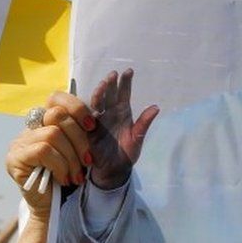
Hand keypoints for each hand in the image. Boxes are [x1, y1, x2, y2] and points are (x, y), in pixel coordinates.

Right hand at [6, 91, 94, 218]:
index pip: (56, 98)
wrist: (53, 208)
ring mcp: (20, 142)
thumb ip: (81, 133)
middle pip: (57, 114)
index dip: (76, 107)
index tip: (92, 127)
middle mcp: (30, 128)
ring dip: (71, 158)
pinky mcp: (14, 158)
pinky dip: (60, 165)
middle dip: (79, 139)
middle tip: (88, 161)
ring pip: (52, 134)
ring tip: (76, 176)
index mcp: (47, 122)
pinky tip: (63, 179)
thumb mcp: (79, 152)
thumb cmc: (69, 178)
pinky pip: (43, 151)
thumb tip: (95, 119)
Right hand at [88, 69, 159, 188]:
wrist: (113, 171)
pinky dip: (87, 109)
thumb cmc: (126, 154)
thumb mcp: (137, 139)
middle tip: (113, 74)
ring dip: (100, 93)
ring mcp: (97, 119)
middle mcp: (109, 113)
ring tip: (104, 84)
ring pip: (97, 102)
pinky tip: (91, 103)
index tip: (129, 71)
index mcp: (123, 113)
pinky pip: (85, 117)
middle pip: (110, 94)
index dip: (126, 83)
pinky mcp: (87, 129)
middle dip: (111, 84)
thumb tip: (156, 107)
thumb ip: (144, 123)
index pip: (124, 94)